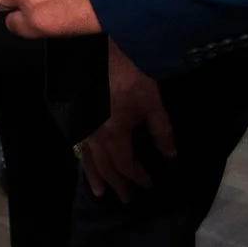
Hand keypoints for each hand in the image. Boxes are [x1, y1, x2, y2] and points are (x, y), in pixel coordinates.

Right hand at [77, 42, 176, 201]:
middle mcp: (94, 135)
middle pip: (105, 167)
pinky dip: (84, 157)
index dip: (138, 176)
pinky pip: (79, 144)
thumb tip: (170, 155)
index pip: (126, 164)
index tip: (148, 184)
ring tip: (100, 193)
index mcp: (114, 134)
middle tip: (125, 200)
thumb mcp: (152, 102)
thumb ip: (162, 131)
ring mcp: (82, 126)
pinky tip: (86, 161)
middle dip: (117, 184)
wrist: (103, 47)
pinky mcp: (77, 115)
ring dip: (95, 177)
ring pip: (88, 158)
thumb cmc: (132, 72)